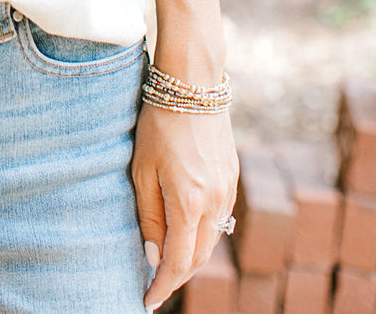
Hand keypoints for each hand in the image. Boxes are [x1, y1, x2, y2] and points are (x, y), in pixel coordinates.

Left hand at [132, 103, 238, 311]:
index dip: (162, 287)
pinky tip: (188, 233)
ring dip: (191, 257)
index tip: (147, 300)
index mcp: (189, 203)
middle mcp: (215, 203)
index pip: (178, 264)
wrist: (194, 83)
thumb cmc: (159, 123)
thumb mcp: (142, 170)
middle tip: (155, 287)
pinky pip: (220, 219)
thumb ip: (149, 217)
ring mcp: (228, 191)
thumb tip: (154, 257)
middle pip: (198, 258)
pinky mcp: (233, 178)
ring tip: (168, 264)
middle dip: (177, 277)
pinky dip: (204, 235)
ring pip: (212, 241)